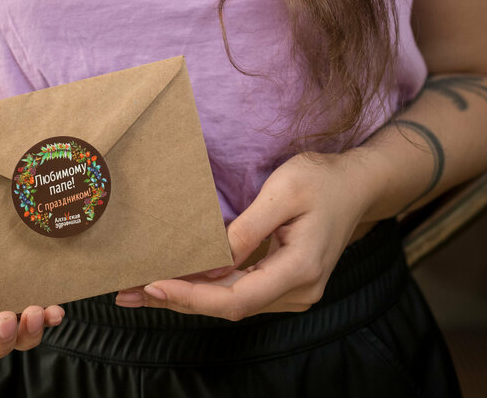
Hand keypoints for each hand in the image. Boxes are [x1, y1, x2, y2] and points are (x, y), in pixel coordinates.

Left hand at [115, 151, 369, 319]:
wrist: (356, 186)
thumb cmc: (321, 180)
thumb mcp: (284, 191)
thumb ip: (249, 229)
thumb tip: (213, 260)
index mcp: (300, 270)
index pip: (237, 298)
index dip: (193, 296)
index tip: (154, 285)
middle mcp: (297, 292)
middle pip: (229, 306)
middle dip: (178, 300)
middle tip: (130, 292)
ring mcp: (292, 291)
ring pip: (232, 302)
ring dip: (188, 296)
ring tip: (142, 288)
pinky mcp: (284, 282)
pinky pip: (240, 291)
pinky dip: (207, 287)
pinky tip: (178, 280)